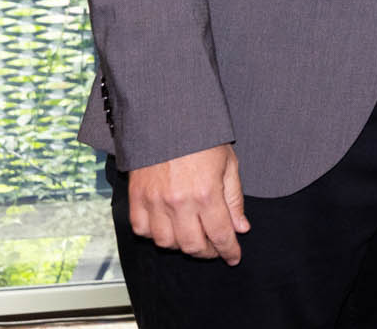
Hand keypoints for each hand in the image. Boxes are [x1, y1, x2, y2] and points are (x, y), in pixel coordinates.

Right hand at [127, 143, 247, 263]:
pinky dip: (154, 235)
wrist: (168, 118)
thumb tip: (241, 228)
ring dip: (181, 245)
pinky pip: (142, 230)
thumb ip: (234, 199)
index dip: (229, 250)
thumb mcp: (228, 164)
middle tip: (215, 248)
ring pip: (167, 243)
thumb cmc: (202, 139)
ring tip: (193, 236)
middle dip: (208, 252)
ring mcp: (155, 202)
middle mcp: (179, 202)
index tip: (234, 257)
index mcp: (207, 193)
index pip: (220, 234)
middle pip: (193, 246)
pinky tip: (167, 227)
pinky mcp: (136, 198)